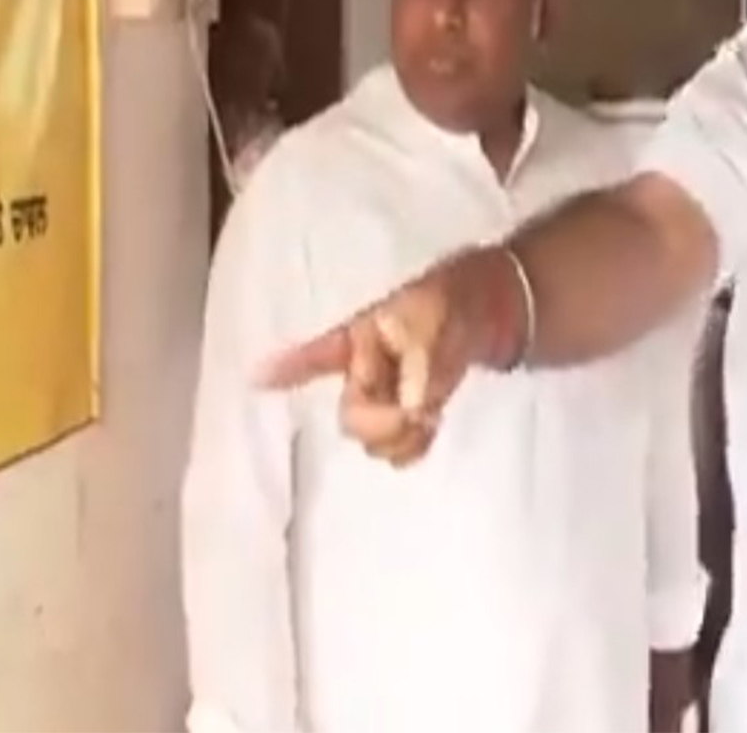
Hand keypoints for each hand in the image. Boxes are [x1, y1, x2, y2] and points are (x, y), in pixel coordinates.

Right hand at [254, 245, 524, 465]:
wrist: (491, 307)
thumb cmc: (454, 301)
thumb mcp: (435, 321)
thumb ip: (421, 365)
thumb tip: (412, 409)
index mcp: (359, 336)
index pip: (316, 354)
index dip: (286, 368)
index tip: (255, 379)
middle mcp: (362, 367)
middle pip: (351, 417)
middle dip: (380, 424)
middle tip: (416, 415)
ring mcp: (385, 392)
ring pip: (372, 438)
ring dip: (399, 438)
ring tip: (428, 419)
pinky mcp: (408, 410)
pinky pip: (397, 444)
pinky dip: (411, 446)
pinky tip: (428, 431)